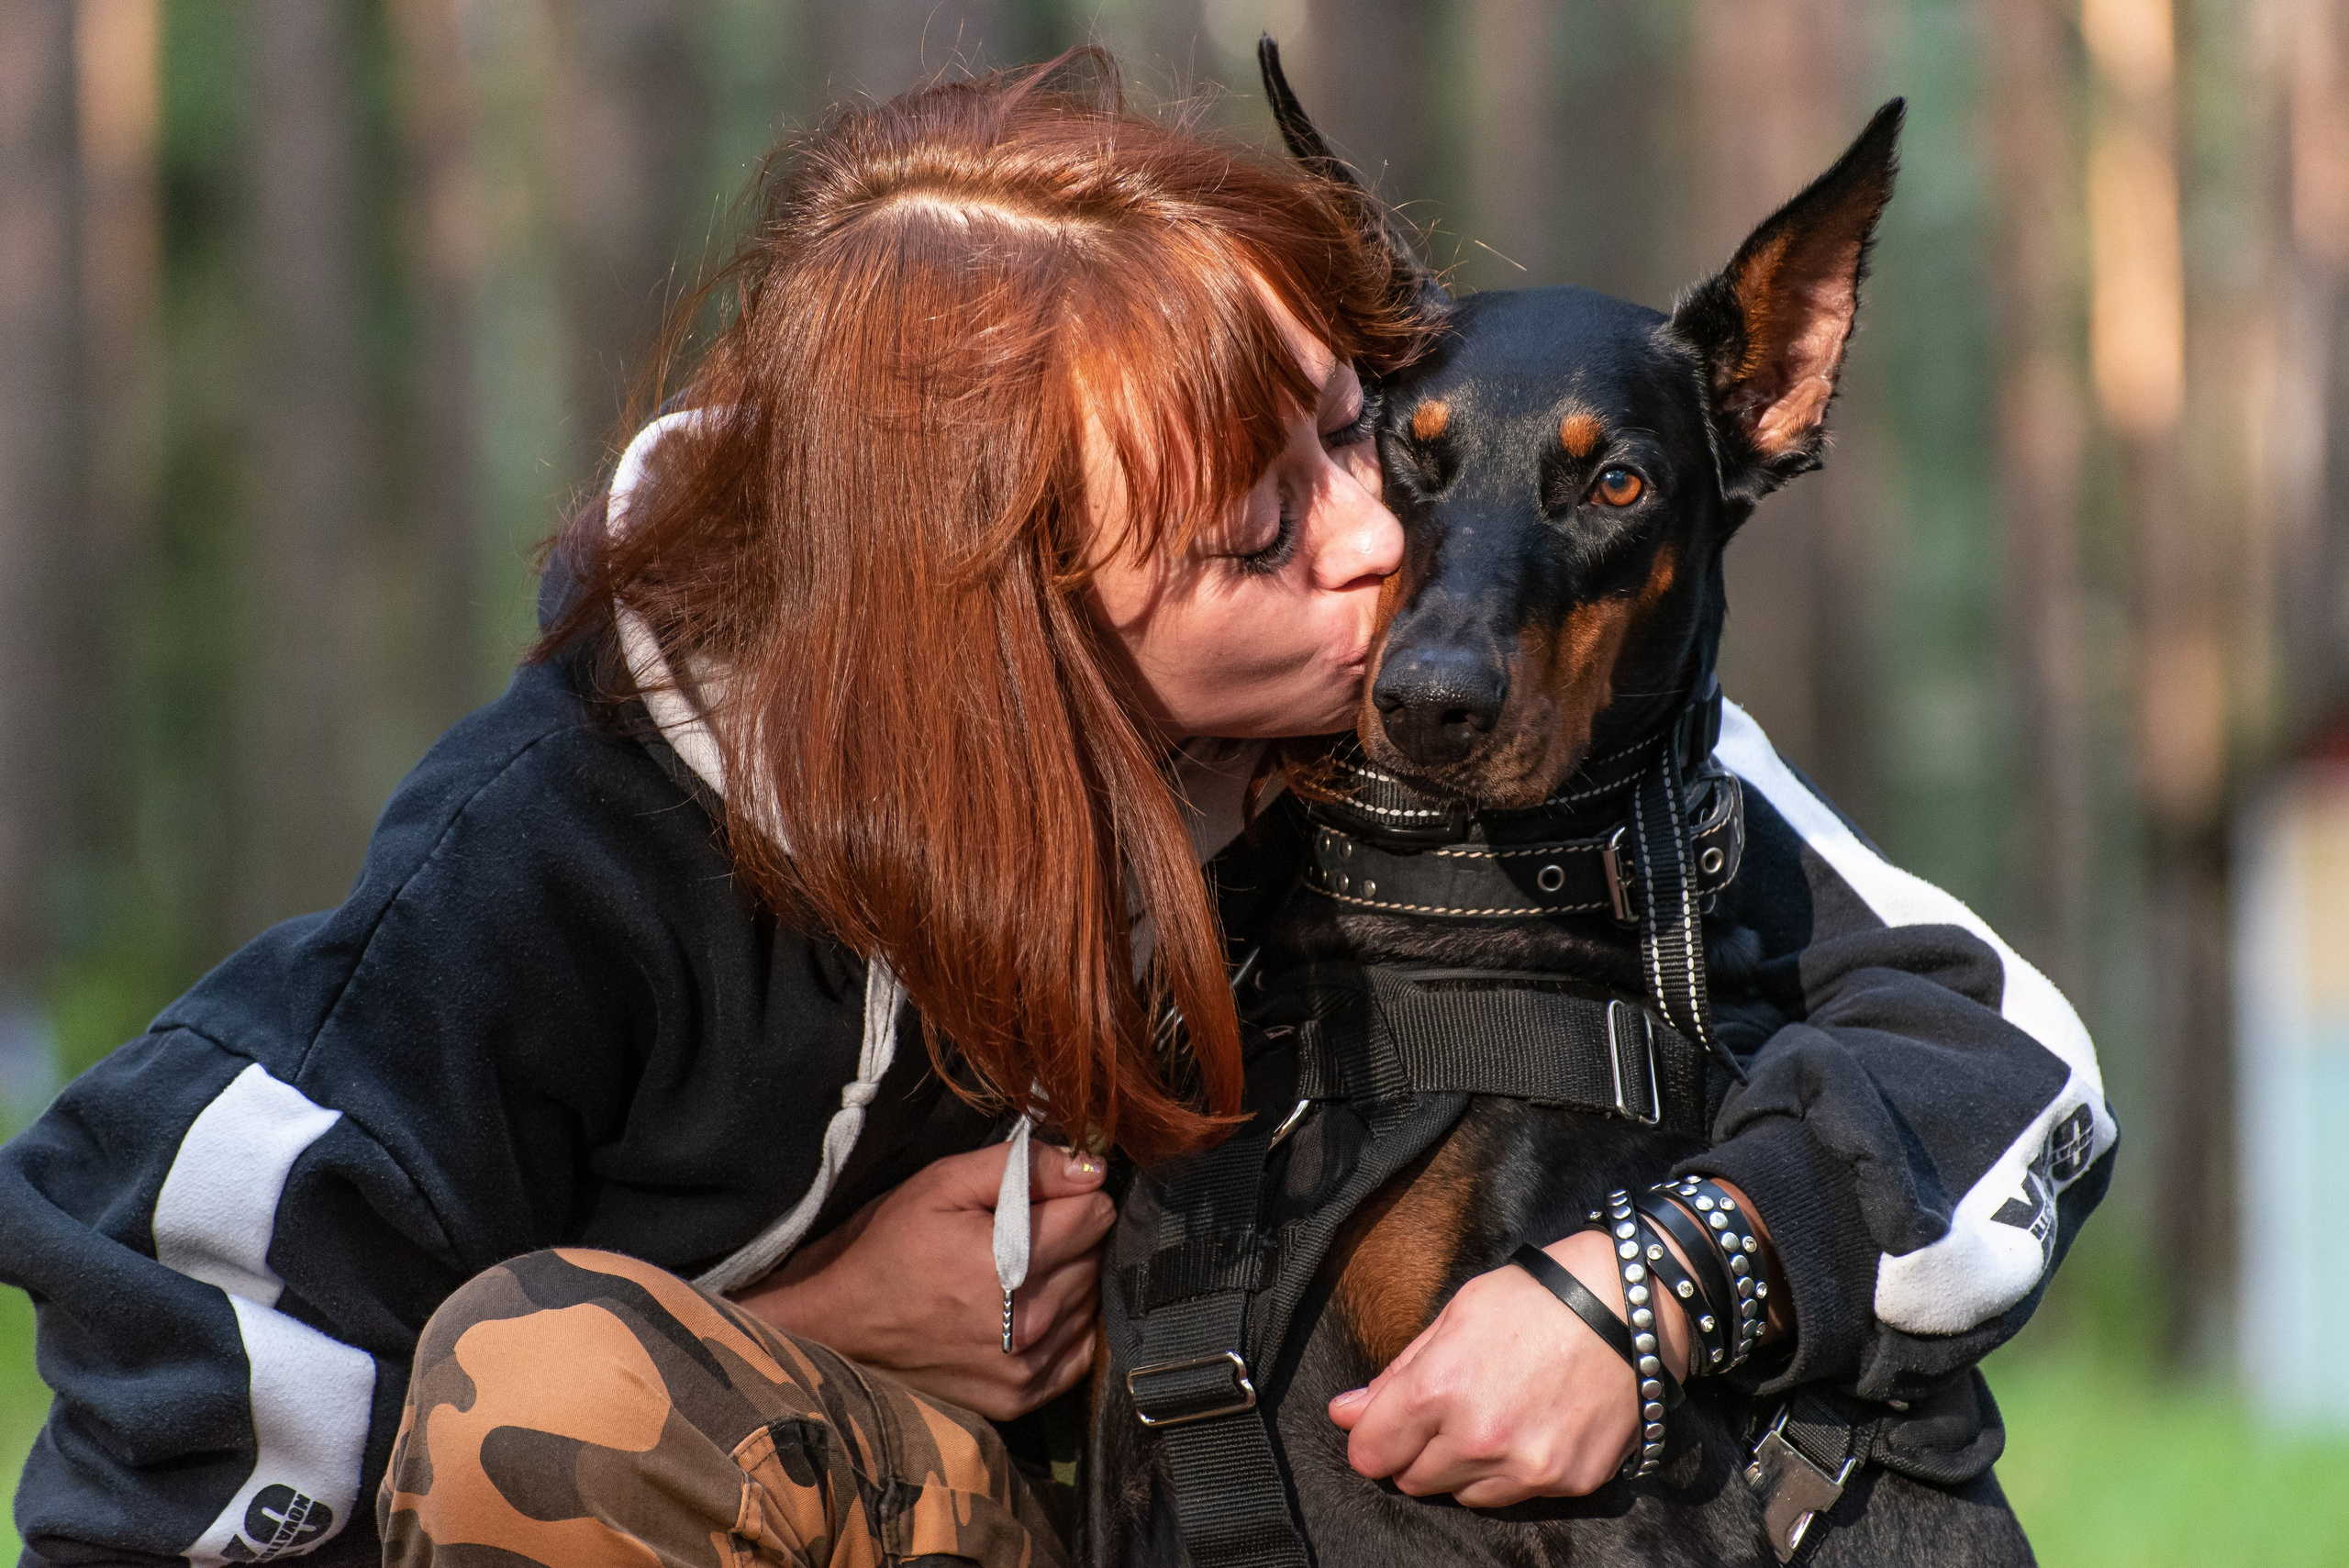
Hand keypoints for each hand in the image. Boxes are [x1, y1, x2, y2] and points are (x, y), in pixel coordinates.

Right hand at [735, 1141, 1113, 1419]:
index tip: (1044, 1197)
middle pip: (1098, 1258)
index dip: (1073, 1194)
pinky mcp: (1020, 1398)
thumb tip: (1091, 1168)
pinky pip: (1079, 1351)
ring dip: (1068, 1281)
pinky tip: (1025, 1311)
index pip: (1097, 1214)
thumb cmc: (888, 1245)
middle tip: (1022, 1235)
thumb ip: (1024, 1168)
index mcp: (1012, 1262)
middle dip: (1070, 1236)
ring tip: (1017, 1273)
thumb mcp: (942, 1184)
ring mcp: (1027, 1367)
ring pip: (1091, 1302)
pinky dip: (1064, 1326)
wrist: (838, 1327)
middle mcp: (1030, 1321)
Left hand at [1327, 1227, 1694, 1505]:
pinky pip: (1518, 1497)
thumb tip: (1345, 1413)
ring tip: (1494, 1417)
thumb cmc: (1536, 1297)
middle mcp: (1478, 1439)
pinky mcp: (1569, 1482)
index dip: (1371, 1438)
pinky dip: (1515, 1472)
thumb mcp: (1454, 1316)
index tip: (1382, 1426)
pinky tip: (1532, 1427)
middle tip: (1446, 1415)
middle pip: (1414, 1481)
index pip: (1370, 1453)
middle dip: (1417, 1453)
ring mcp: (1527, 1468)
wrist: (1628, 1303)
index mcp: (1438, 1390)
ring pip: (1465, 1496)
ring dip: (1465, 1467)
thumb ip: (1396, 1374)